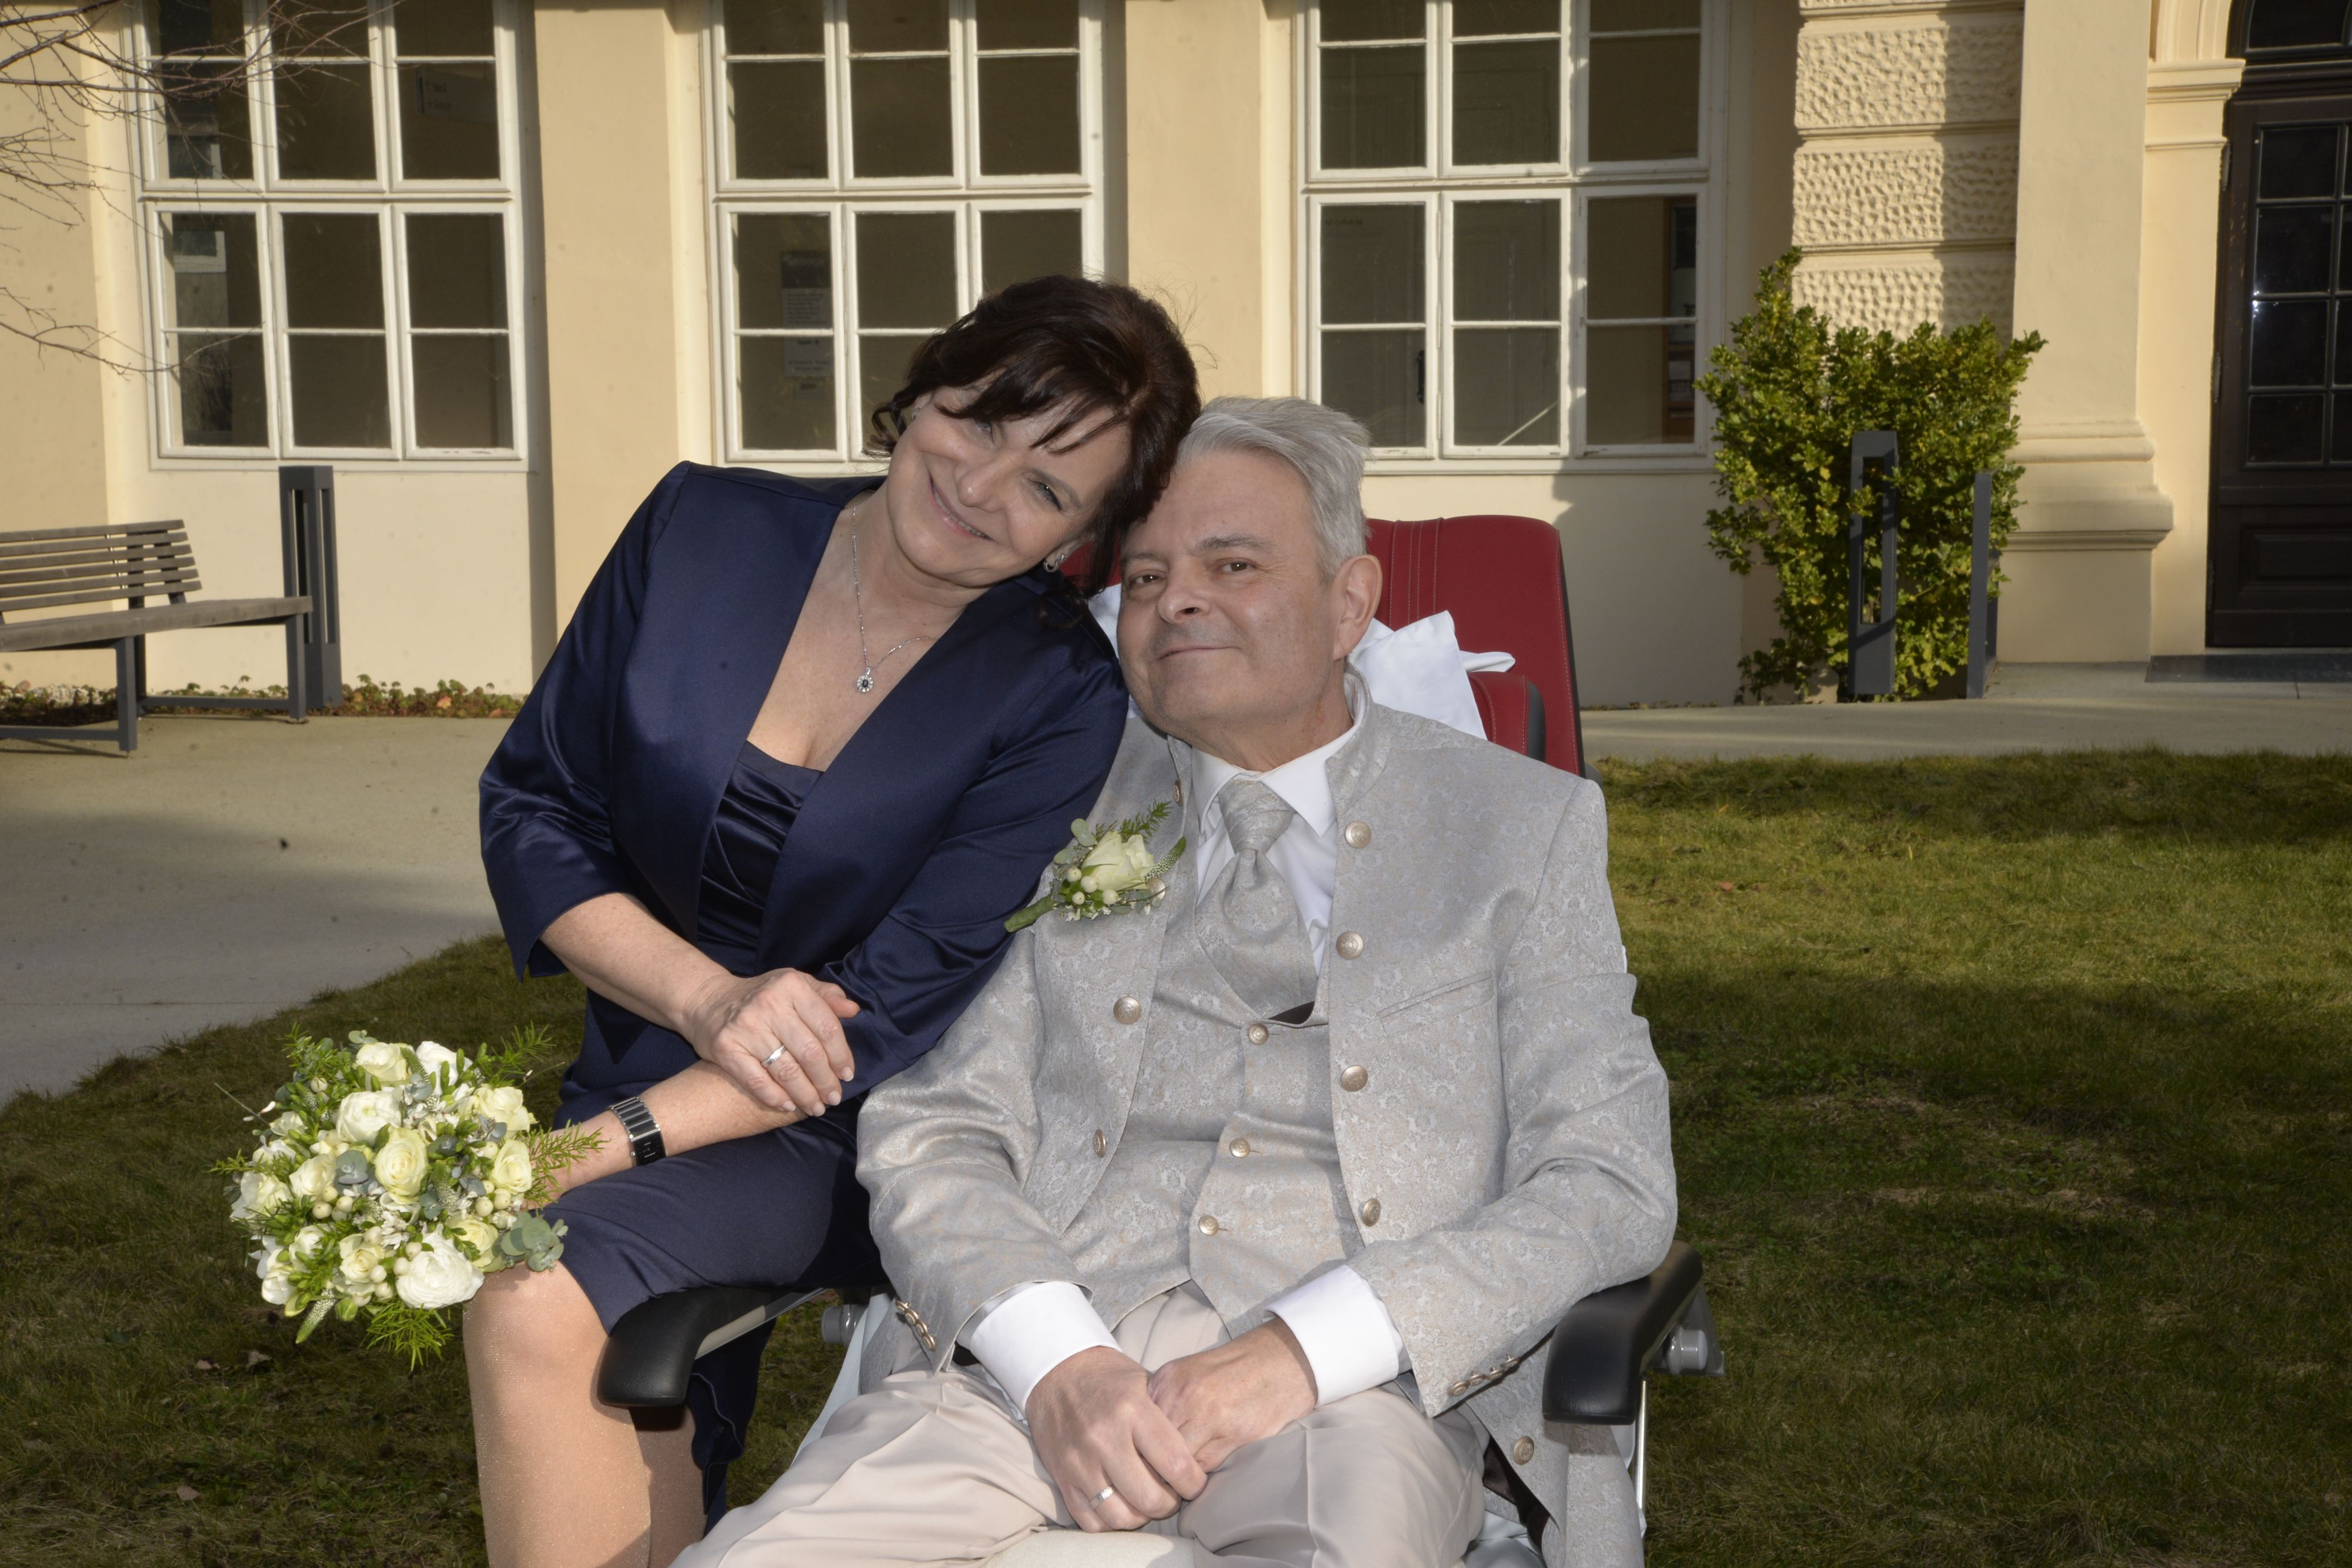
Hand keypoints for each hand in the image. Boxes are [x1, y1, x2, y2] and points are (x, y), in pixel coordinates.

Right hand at [680, 968, 859, 1116]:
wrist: (709, 1001)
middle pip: (809, 1053)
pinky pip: (756, 1080)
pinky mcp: (726, 1048)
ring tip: (816, 1107)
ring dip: (805, 1095)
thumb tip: (854, 1010)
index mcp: (791, 986)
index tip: (847, 1075)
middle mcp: (769, 1004)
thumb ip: (826, 996)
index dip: (841, 1055)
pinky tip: (788, 1106)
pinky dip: (775, 1097)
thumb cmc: (763, 996)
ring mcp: (746, 1027)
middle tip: (834, 1098)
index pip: (827, 1027)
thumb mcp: (796, 984)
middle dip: (825, 1081)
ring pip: (786, 1071)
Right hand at [1026, 1347, 1206, 1530]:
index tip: (1195, 1482)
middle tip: (1172, 1495)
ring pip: (1121, 1516)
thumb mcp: (1144, 1382)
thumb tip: (1197, 1453)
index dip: (1193, 1482)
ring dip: (1141, 1517)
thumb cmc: (1109, 1377)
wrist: (1056, 1371)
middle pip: (1150, 1498)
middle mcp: (1104, 1438)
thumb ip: (1168, 1417)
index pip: (1175, 1463)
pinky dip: (1111, 1522)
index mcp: (1132, 1410)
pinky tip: (1121, 1506)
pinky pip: (1091, 1521)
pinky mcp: (1062, 1477)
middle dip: (1170, 1504)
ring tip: (1147, 1502)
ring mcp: (1080, 1461)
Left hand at [1146, 1321, 1317, 1472]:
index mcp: (1168, 1380)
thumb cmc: (1233, 1370)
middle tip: (1155, 1476)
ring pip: (1176, 1463)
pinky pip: (1203, 1468)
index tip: (1138, 1462)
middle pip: (1151, 1448)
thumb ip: (1163, 1402)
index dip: (1135, 1450)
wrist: (1281, 1360)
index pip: (1135, 1427)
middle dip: (1152, 1466)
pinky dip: (1200, 1474)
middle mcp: (1183, 1396)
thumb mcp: (1188, 1375)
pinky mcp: (1234, 1434)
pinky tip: (1202, 1469)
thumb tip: (1137, 1439)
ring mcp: (1208, 1415)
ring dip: (1176, 1475)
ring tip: (1178, 1477)